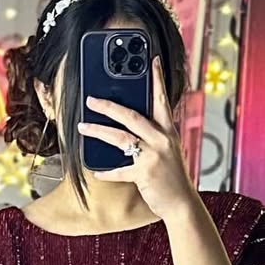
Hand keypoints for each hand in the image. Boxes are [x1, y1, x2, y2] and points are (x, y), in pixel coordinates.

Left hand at [78, 57, 196, 221]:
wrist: (182, 204)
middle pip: (131, 116)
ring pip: (121, 138)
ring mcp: (153, 156)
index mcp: (168, 131)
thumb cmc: (172, 178)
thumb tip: (131, 127)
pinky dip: (106, 172)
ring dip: (98, 131)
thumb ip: (154, 137)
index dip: (157, 79)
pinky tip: (96, 171)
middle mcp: (161, 140)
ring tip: (82, 126)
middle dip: (109, 106)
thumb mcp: (168, 151)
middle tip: (92, 99)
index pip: (162, 100)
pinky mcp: (144, 174)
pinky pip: (119, 171)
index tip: (151, 60)